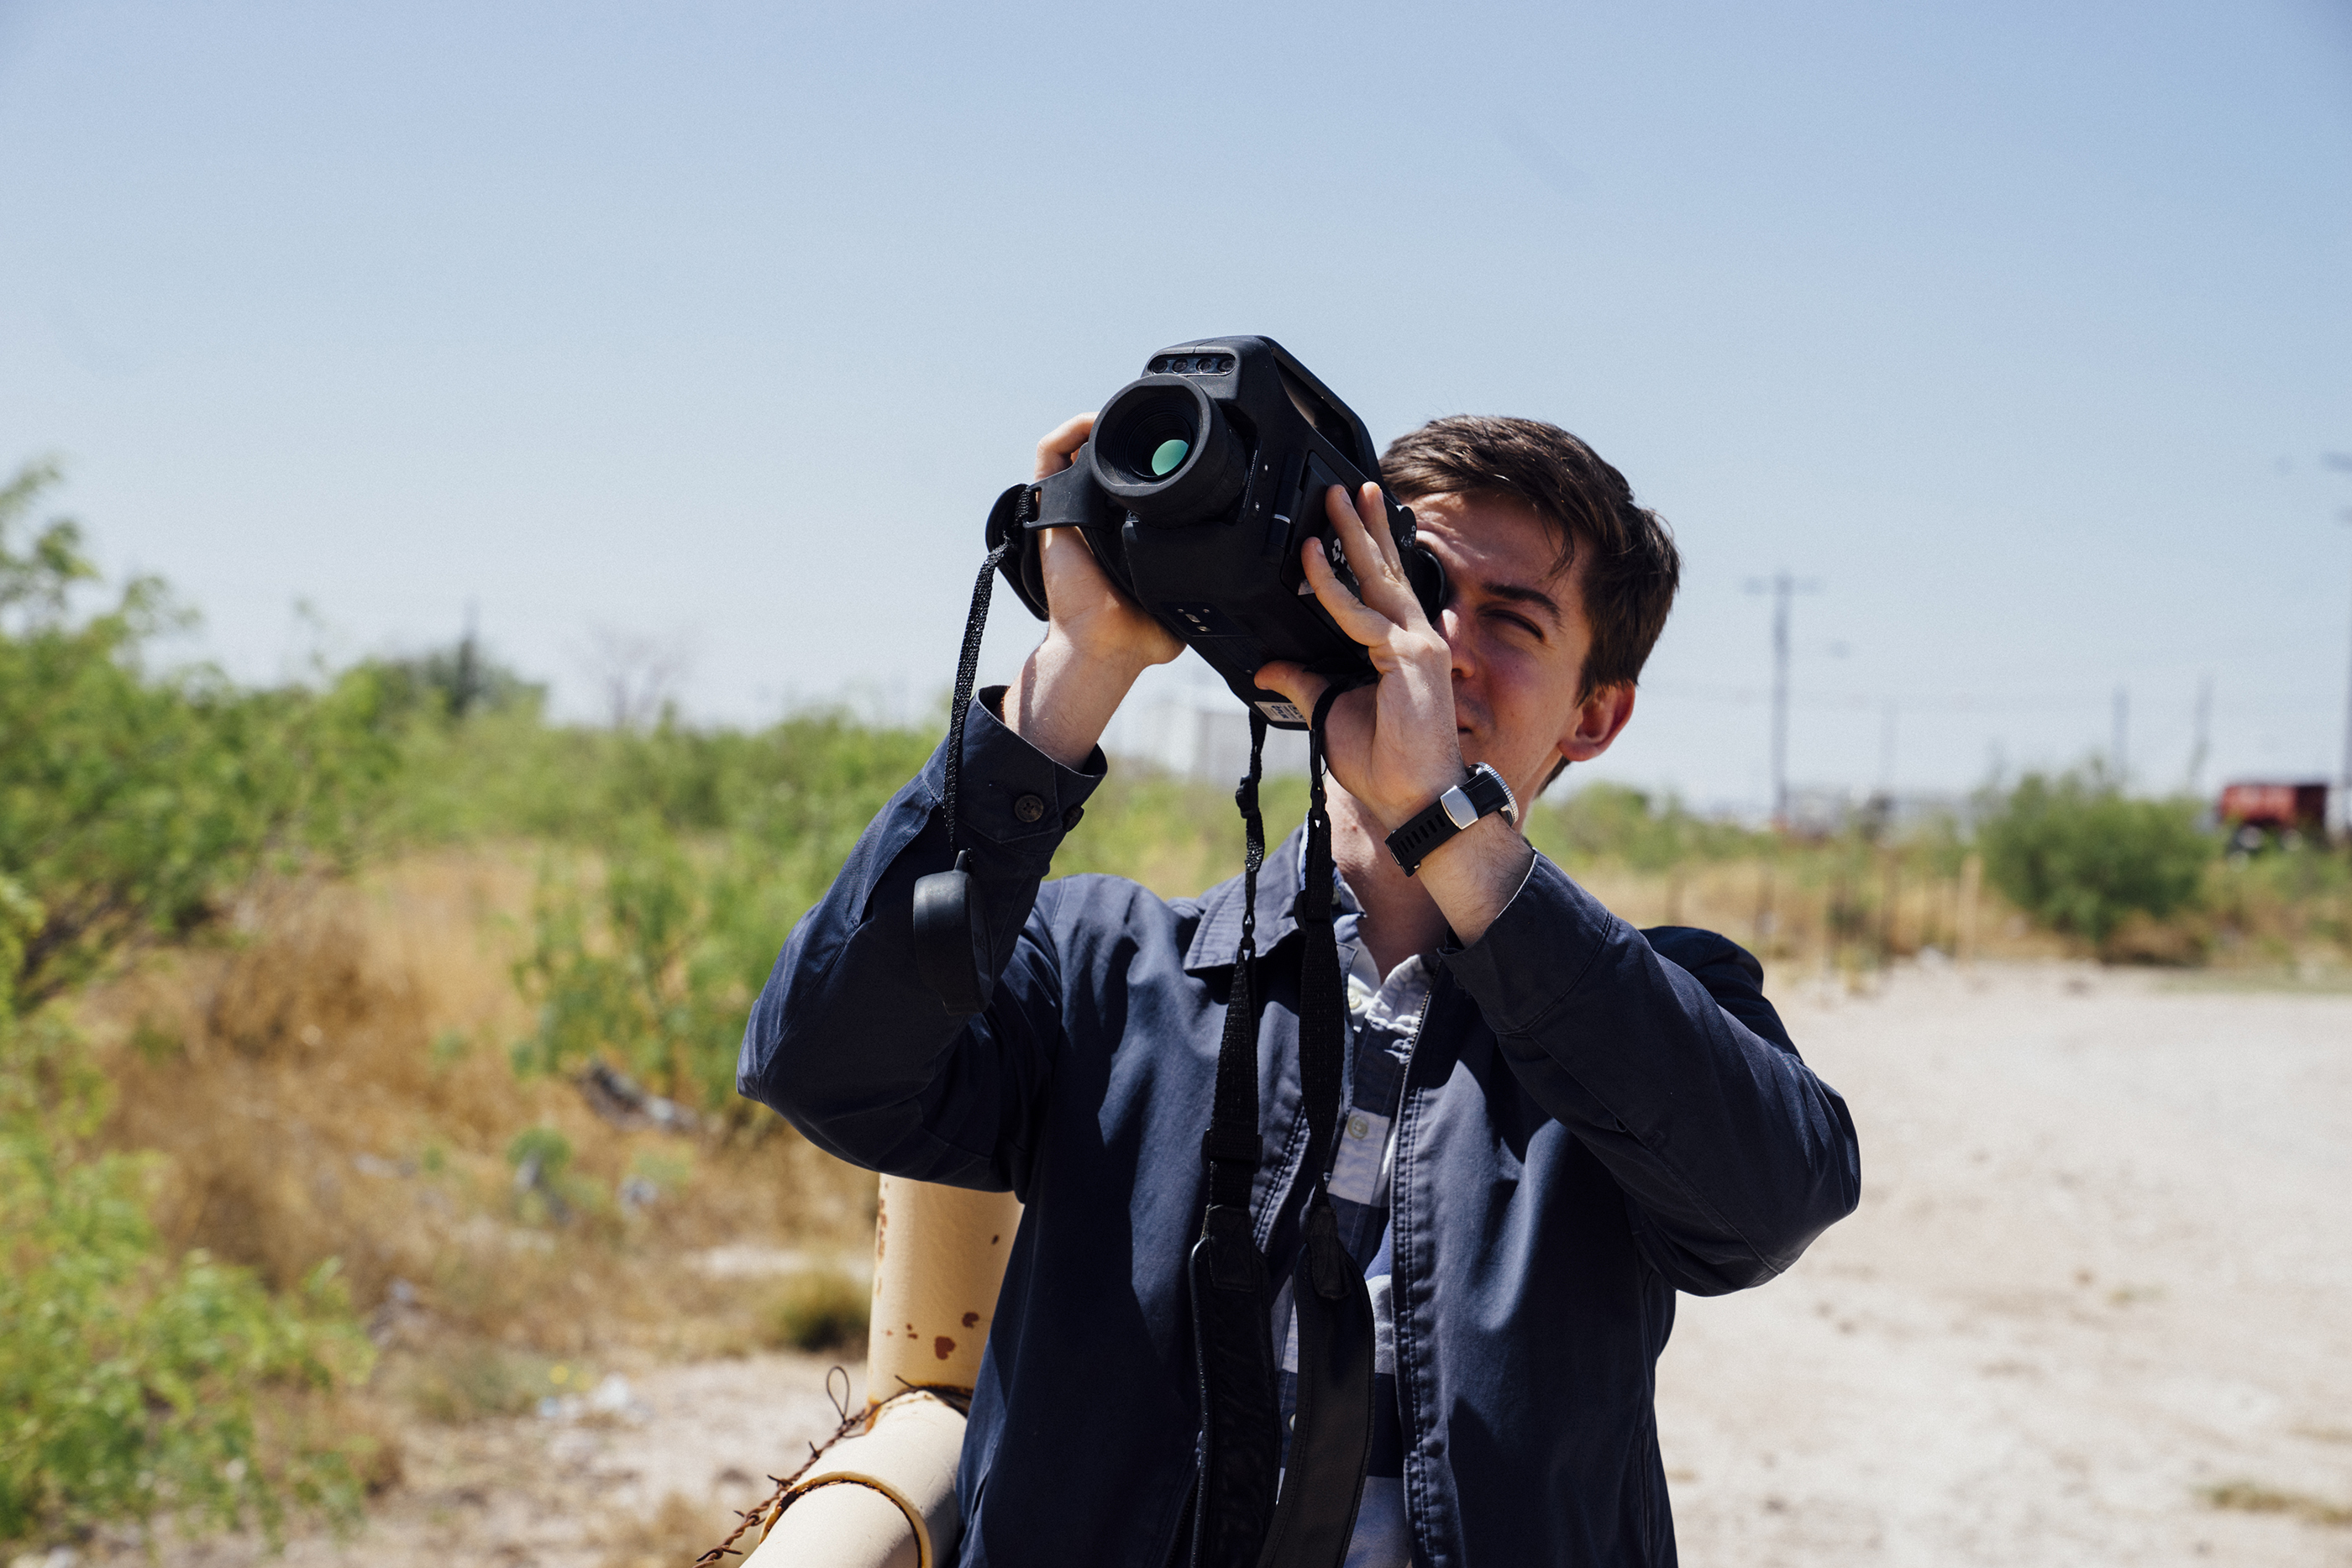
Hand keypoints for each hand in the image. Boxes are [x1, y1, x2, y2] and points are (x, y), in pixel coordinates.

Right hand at [999, 416, 1178, 770]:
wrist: (1104, 644)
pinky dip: (1067, 432)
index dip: (1151, 456)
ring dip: (1097, 426)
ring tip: (1125, 418)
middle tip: (1155, 424)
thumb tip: (1241, 575)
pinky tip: (1093, 423)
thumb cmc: (1139, 634)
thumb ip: (1208, 579)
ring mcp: (1071, 510)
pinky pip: (1049, 456)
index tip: (1175, 443)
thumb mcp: (1188, 597)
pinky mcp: (1049, 509)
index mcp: (1125, 530)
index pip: (1135, 480)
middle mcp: (1096, 516)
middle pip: (1105, 458)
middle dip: (1128, 435)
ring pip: (1076, 449)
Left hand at [1254, 483, 1464, 829]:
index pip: (1380, 590)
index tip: (1339, 526)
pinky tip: (1311, 564)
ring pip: (1379, 579)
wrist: (1413, 798)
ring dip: (1355, 535)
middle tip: (1345, 488)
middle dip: (1363, 527)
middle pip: (1385, 570)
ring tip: (1337, 498)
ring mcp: (1418, 644)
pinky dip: (1333, 591)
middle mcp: (1415, 638)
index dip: (1362, 554)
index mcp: (1399, 648)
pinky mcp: (1412, 657)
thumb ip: (1304, 683)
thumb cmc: (1383, 762)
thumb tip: (1268, 666)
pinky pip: (1362, 617)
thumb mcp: (1330, 713)